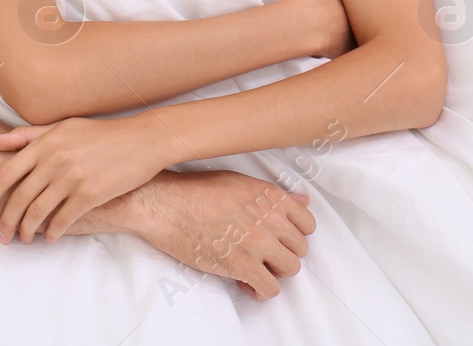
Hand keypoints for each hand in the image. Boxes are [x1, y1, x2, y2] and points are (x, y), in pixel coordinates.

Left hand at [0, 116, 166, 243]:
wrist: (142, 140)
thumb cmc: (99, 134)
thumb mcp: (61, 128)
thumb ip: (25, 136)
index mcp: (43, 143)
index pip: (4, 174)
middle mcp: (53, 160)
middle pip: (19, 198)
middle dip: (5, 222)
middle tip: (0, 237)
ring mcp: (71, 177)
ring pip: (38, 212)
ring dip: (27, 231)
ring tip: (24, 239)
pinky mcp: (90, 194)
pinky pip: (63, 220)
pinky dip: (52, 233)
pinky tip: (49, 238)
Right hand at [127, 168, 316, 300]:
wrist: (163, 205)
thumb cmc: (194, 191)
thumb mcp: (238, 182)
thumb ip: (273, 195)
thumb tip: (304, 201)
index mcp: (270, 195)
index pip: (308, 224)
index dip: (293, 234)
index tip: (277, 239)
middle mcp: (270, 217)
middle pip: (300, 249)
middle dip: (282, 254)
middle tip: (260, 254)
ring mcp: (257, 241)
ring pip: (290, 269)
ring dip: (272, 272)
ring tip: (252, 268)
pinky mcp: (241, 264)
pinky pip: (270, 289)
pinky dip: (259, 290)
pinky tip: (244, 282)